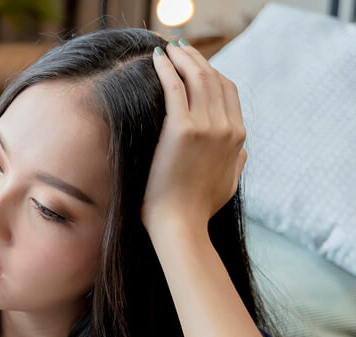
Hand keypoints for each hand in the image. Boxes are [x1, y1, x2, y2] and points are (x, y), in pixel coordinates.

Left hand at [142, 41, 246, 233]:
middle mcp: (227, 126)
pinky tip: (156, 59)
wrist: (181, 225)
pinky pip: (175, 88)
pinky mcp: (182, 129)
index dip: (212, 73)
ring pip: (197, 78)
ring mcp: (207, 126)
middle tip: (180, 49)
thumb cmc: (197, 210)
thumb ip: (236, 162)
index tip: (195, 65)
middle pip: (214, 79)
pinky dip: (167, 69)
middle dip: (197, 59)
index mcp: (238, 136)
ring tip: (168, 50)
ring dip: (182, 58)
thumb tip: (242, 151)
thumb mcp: (228, 184)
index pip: (229, 91)